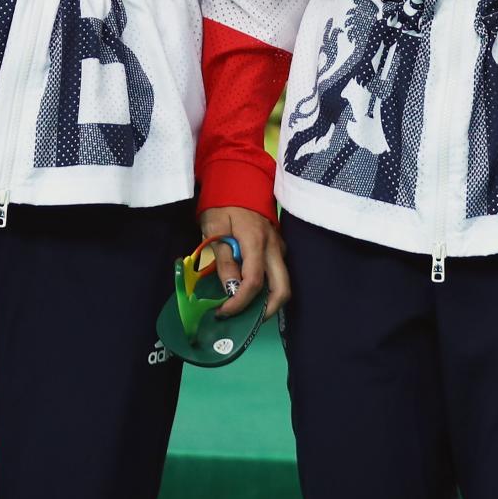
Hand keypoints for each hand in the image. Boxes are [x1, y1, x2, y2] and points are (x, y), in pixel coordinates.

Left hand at [198, 206, 290, 320]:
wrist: (239, 177)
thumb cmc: (223, 202)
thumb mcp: (214, 227)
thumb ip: (223, 258)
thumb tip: (230, 288)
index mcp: (256, 241)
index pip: (254, 282)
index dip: (239, 303)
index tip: (222, 312)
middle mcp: (274, 247)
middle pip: (282, 289)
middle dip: (265, 311)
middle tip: (244, 321)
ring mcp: (279, 247)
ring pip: (283, 283)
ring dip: (267, 302)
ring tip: (245, 309)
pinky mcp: (278, 247)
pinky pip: (278, 273)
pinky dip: (267, 289)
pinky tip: (249, 292)